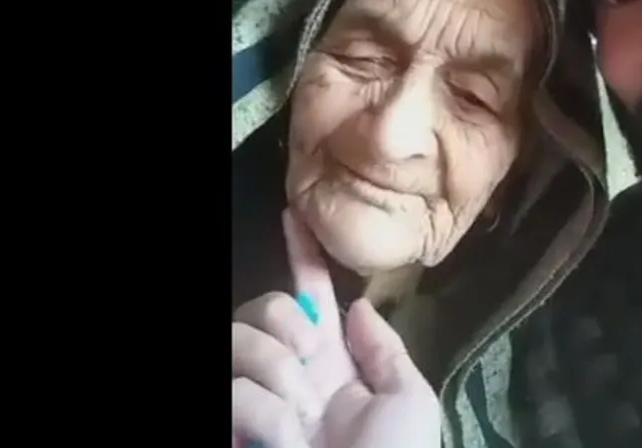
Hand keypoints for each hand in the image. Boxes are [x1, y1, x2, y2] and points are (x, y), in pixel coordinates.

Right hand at [232, 209, 440, 447]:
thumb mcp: (410, 405)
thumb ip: (384, 351)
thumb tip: (359, 305)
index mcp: (333, 367)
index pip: (311, 297)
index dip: (303, 256)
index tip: (293, 215)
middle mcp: (286, 375)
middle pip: (265, 306)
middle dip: (287, 323)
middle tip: (310, 366)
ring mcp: (253, 401)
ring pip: (243, 339)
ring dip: (279, 377)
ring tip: (300, 424)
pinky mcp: (232, 422)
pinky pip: (234, 387)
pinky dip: (264, 413)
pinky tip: (282, 442)